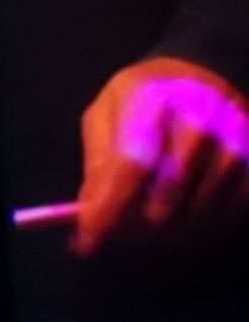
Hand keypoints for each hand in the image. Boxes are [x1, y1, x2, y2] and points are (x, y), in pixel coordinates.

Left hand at [75, 55, 248, 256]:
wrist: (205, 79)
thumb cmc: (145, 99)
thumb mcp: (107, 113)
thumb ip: (98, 159)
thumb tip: (89, 212)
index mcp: (154, 100)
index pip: (132, 165)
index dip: (110, 208)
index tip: (88, 242)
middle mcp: (202, 121)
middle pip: (168, 195)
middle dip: (136, 222)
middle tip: (116, 231)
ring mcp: (237, 144)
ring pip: (200, 210)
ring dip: (169, 227)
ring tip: (149, 217)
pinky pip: (231, 212)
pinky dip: (203, 224)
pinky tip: (184, 212)